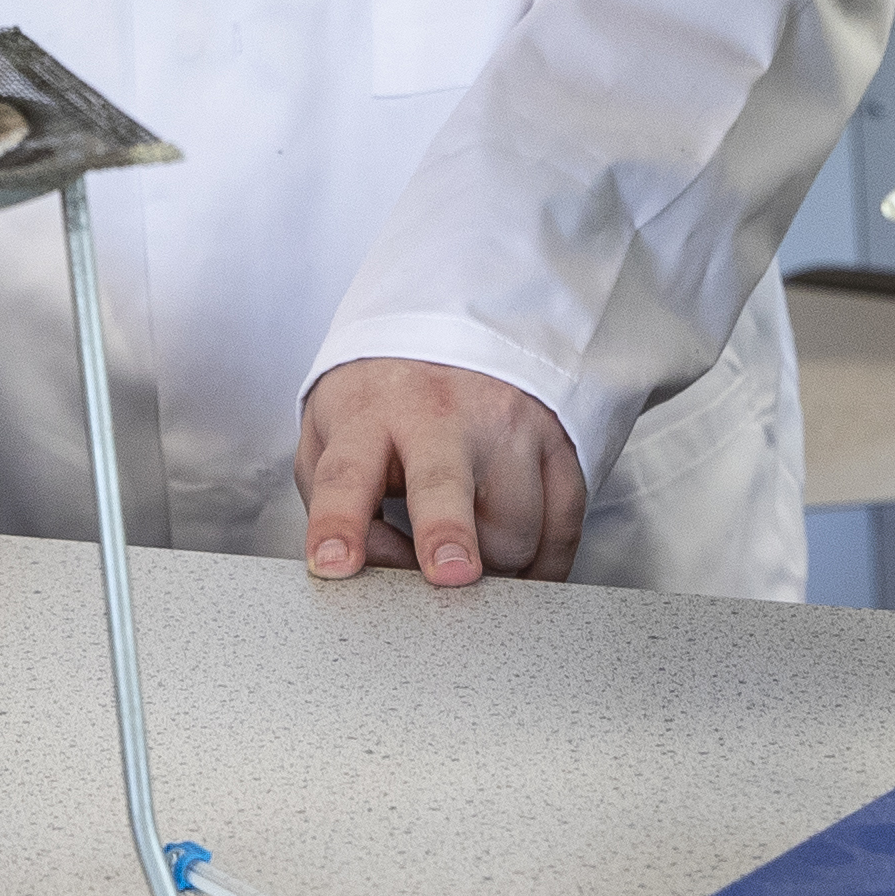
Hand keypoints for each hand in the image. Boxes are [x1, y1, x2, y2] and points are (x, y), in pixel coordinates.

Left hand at [298, 359, 586, 587]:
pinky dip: (544, 566)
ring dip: (493, 562)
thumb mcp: (331, 432)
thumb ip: (335, 503)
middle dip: (448, 530)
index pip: (347, 475)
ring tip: (471, 547)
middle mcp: (440, 415)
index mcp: (370, 414)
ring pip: (513, 526)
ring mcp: (506, 425)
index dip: (339, 523)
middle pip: (443, 482)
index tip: (333, 563)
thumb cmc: (384, 399)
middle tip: (450, 573)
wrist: (450, 322)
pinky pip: (563, 527)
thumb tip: (376, 566)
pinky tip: (520, 569)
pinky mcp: (556, 441)